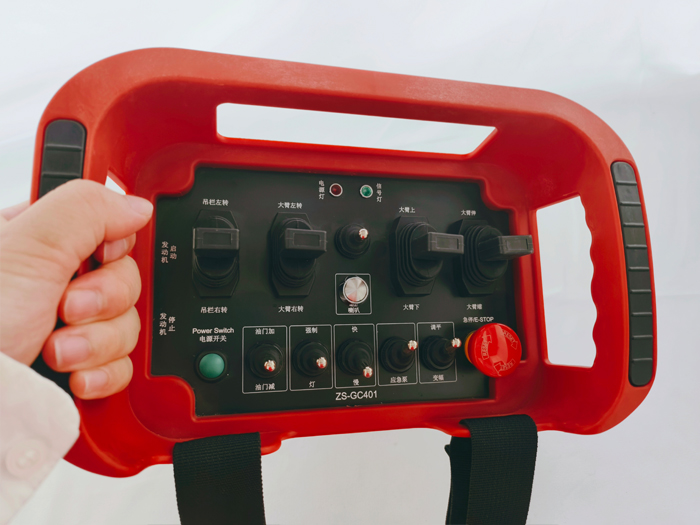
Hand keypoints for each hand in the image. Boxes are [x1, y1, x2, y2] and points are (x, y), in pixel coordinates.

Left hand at [0, 180, 152, 398]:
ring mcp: (69, 328)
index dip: (114, 247)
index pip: (109, 230)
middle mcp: (55, 283)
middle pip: (125, 279)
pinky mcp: (80, 367)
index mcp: (39, 242)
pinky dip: (104, 372)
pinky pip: (122, 363)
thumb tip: (135, 207)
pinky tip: (74, 374)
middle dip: (103, 301)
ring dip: (97, 341)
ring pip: (127, 323)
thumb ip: (86, 210)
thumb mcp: (26, 248)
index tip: (97, 258)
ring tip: (56, 350)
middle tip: (66, 309)